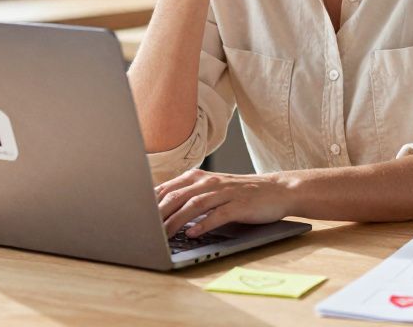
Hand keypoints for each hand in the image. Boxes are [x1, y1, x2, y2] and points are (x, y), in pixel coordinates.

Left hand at [156, 168, 291, 237]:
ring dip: (176, 221)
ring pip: (194, 205)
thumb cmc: (241, 193)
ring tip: (163, 235)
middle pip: (177, 196)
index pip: (168, 188)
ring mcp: (225, 193)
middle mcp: (209, 182)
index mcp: (199, 177)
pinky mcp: (239, 205)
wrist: (277, 189)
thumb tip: (161, 211)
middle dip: (158, 213)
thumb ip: (189, 195)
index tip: (136, 216)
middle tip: (144, 229)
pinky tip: (193, 233)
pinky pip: (218, 215)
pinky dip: (203, 224)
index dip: (150, 202)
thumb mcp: (213, 189)